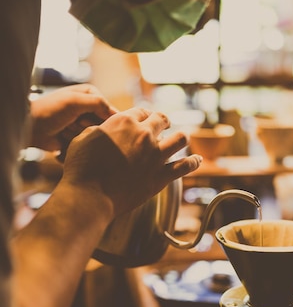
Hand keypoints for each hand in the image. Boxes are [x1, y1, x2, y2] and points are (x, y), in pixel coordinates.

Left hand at [29, 84, 116, 151]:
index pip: (109, 110)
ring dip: (78, 134)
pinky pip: (85, 142)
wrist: (31, 127)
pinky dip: (75, 142)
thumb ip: (98, 103)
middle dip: (86, 126)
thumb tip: (117, 115)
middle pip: (102, 124)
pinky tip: (63, 137)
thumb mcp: (75, 101)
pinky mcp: (77, 135)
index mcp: (89, 94)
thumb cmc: (50, 110)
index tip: (83, 118)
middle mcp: (88, 107)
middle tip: (71, 122)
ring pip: (93, 135)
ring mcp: (82, 122)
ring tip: (64, 129)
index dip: (100, 117)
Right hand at [62, 107, 201, 217]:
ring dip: (182, 137)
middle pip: (162, 120)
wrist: (90, 195)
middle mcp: (144, 135)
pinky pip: (185, 166)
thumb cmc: (81, 167)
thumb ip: (99, 129)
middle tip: (163, 126)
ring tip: (182, 139)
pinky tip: (197, 160)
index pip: (141, 111)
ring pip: (180, 139)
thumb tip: (104, 129)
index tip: (145, 119)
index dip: (144, 115)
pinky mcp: (161, 176)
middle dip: (162, 122)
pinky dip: (193, 162)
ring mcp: (155, 155)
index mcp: (124, 121)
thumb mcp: (84, 137)